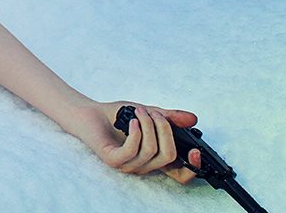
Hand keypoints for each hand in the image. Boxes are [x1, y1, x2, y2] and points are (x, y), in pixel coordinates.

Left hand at [68, 101, 202, 183]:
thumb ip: (169, 117)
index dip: (192, 167)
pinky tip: (132, 121)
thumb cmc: (117, 115)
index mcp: (154, 159)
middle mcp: (143, 166)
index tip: (196, 150)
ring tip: (139, 111)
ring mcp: (128, 165)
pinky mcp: (113, 160)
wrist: (89, 112)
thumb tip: (192, 118)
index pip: (180, 174)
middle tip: (154, 113)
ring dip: (149, 126)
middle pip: (168, 156)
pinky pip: (132, 151)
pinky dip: (136, 132)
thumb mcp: (148, 113)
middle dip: (165, 130)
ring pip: (151, 151)